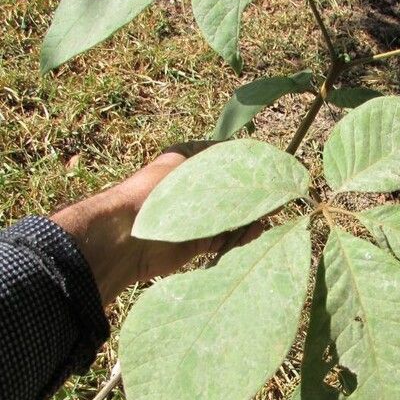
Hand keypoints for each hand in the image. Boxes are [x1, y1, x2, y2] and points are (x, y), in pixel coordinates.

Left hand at [52, 141, 260, 305]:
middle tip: (275, 200)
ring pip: (232, 216)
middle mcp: (194, 186)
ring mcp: (196, 215)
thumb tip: (262, 175)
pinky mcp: (198, 241)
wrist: (124, 240)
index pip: (229, 158)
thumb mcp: (194, 174)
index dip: (252, 166)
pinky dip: (239, 238)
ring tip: (264, 221)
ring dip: (249, 219)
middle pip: (234, 191)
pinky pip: (225, 238)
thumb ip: (230, 176)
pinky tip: (253, 236)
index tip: (274, 172)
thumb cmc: (157, 195)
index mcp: (189, 160)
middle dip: (254, 197)